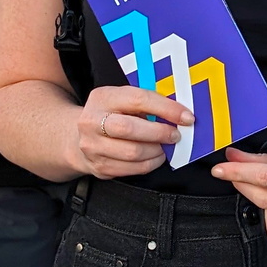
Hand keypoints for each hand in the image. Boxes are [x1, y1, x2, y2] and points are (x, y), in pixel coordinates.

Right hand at [74, 86, 193, 179]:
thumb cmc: (112, 115)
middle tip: (175, 135)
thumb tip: (180, 113)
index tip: (186, 117)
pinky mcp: (99, 166)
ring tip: (165, 146)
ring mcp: (93, 146)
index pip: (138, 99)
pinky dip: (150, 163)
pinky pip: (132, 169)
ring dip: (157, 151)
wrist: (80, 137)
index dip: (166, 109)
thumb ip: (147, 103)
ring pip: (133, 152)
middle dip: (159, 133)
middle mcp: (92, 121)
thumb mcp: (123, 100)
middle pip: (130, 129)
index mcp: (102, 97)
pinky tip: (155, 156)